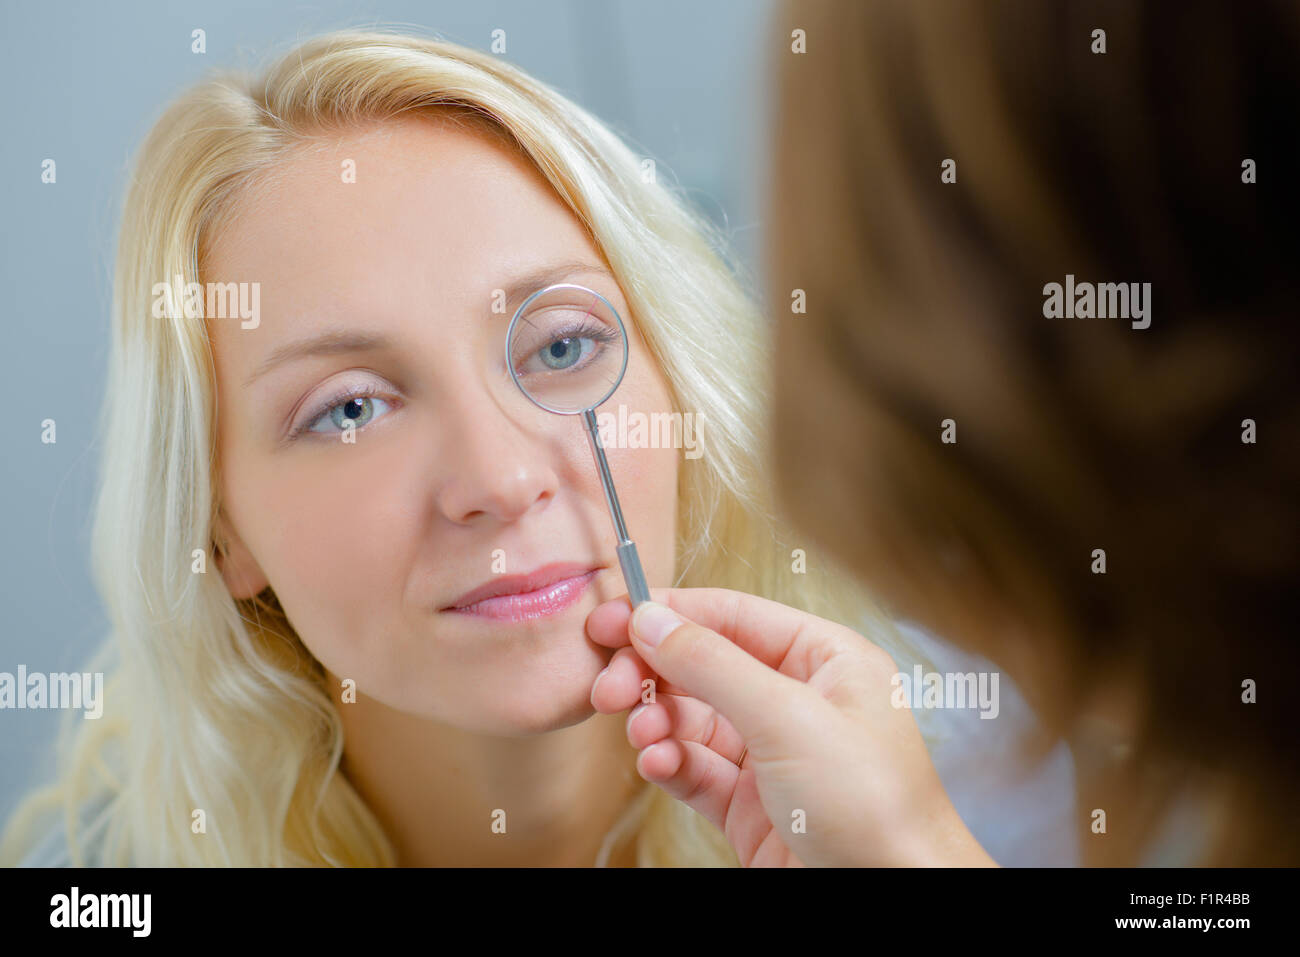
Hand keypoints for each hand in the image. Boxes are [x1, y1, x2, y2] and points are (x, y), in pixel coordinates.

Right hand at [586, 587, 996, 866]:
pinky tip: (657, 764)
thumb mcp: (788, 718)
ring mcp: (773, 755)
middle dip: (653, 674)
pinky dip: (669, 764)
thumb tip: (651, 619)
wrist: (894, 899)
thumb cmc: (875, 807)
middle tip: (610, 687)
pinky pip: (695, 770)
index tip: (609, 619)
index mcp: (825, 660)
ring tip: (642, 733)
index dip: (668, 613)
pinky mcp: (752, 806)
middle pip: (704, 667)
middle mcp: (798, 701)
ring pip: (693, 720)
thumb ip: (712, 665)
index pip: (732, 616)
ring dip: (658, 722)